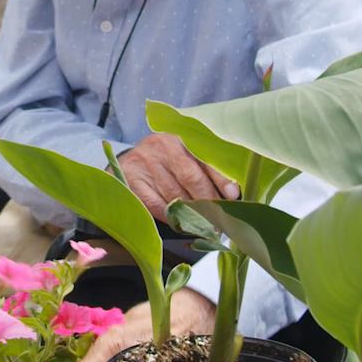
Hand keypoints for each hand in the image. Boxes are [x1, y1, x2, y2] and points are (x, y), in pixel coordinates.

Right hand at [117, 133, 237, 223]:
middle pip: (190, 176)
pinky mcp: (132, 180)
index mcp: (182, 136)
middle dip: (208, 200)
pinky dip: (172, 217)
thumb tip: (232, 194)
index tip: (232, 195)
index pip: (205, 156)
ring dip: (193, 213)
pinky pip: (157, 205)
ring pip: (174, 194)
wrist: (129, 162)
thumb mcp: (186, 155)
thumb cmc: (167, 161)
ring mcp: (144, 162)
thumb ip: (206, 169)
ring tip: (206, 225)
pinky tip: (182, 223)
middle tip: (220, 219)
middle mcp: (162, 146)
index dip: (220, 177)